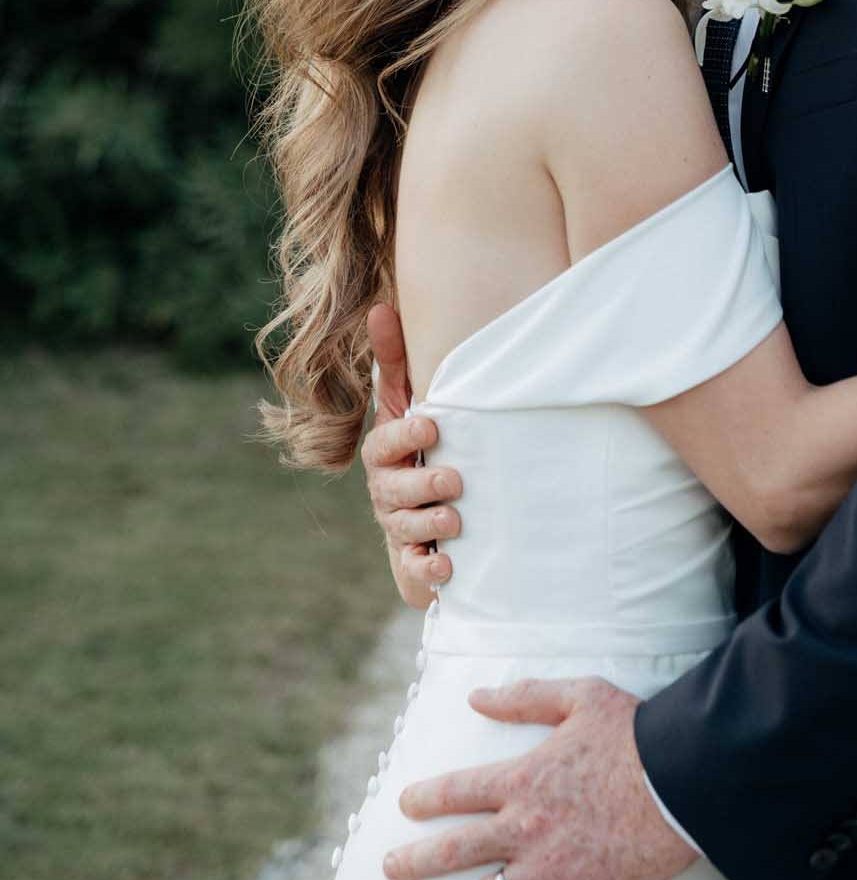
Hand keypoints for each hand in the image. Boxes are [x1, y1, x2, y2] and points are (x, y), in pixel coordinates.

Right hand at [362, 303, 460, 607]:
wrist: (437, 507)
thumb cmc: (425, 445)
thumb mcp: (411, 401)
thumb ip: (396, 360)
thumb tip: (379, 307)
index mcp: (386, 453)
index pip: (384, 444)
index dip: (404, 436)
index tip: (432, 425)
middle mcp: (388, 491)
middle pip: (393, 491)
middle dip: (422, 485)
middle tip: (454, 480)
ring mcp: (399, 528)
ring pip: (405, 530)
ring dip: (430, 526)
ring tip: (455, 523)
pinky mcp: (415, 562)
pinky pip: (416, 570)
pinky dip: (430, 571)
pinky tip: (449, 568)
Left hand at [383, 677, 697, 879]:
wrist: (685, 778)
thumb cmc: (635, 732)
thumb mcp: (579, 696)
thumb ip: (523, 697)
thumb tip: (475, 695)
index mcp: (521, 778)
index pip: (455, 791)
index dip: (424, 799)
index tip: (405, 806)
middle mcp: (524, 828)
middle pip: (453, 852)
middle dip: (412, 864)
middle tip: (387, 872)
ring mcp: (549, 870)